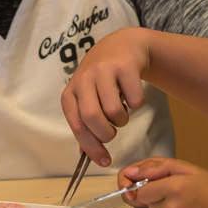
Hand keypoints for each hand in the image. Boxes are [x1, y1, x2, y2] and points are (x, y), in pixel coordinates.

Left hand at [60, 27, 150, 166]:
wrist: (122, 46)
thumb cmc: (101, 79)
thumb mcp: (86, 98)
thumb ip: (85, 124)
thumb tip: (88, 157)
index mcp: (70, 93)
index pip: (77, 126)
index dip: (91, 147)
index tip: (105, 161)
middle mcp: (84, 80)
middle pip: (92, 118)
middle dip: (106, 134)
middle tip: (112, 132)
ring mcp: (104, 71)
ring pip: (114, 111)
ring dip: (122, 120)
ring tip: (121, 110)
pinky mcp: (125, 66)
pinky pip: (135, 100)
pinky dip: (136, 104)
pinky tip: (131, 94)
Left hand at [118, 157, 207, 207]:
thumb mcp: (187, 168)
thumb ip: (156, 167)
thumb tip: (130, 173)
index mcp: (173, 188)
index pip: (138, 192)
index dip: (141, 188)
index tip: (149, 186)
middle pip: (142, 206)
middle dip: (151, 199)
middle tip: (171, 194)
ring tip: (180, 206)